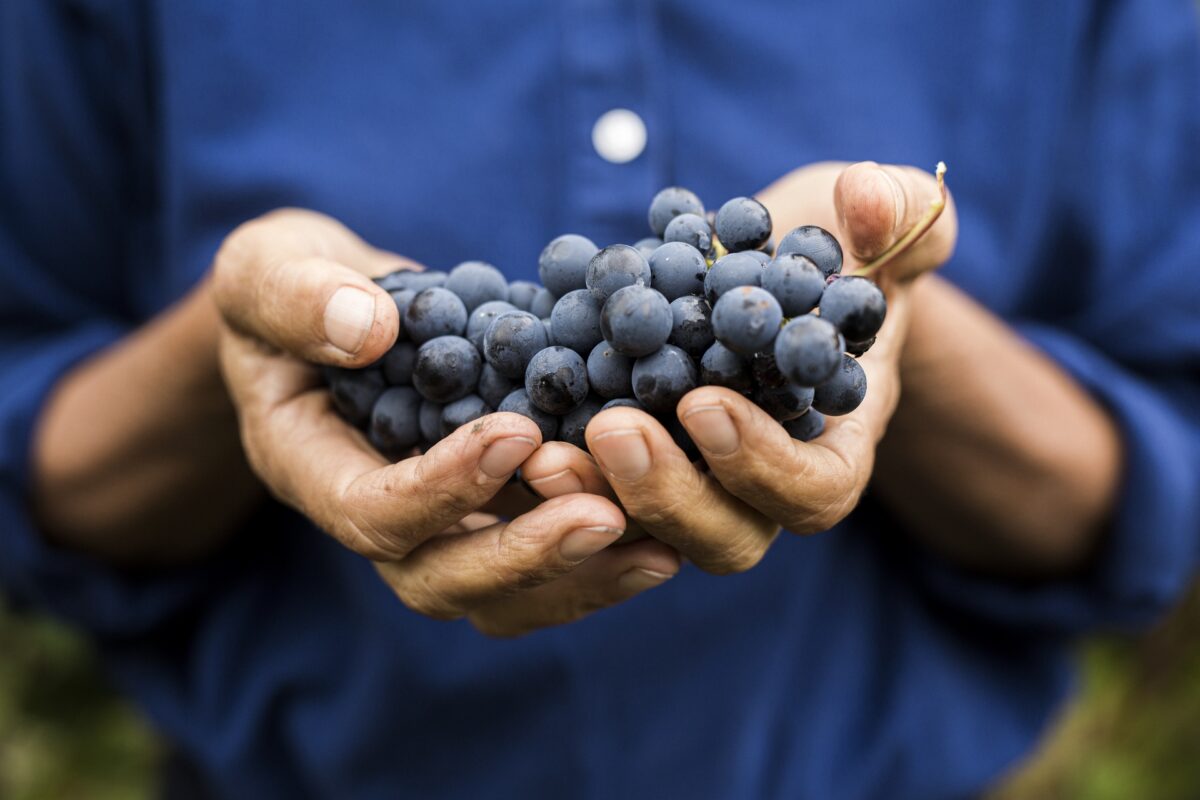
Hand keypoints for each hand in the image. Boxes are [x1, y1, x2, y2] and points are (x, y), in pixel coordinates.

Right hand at [213, 209, 678, 635]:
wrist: (332, 310)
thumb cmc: (292, 283)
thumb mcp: (268, 267)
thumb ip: (295, 294)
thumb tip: (365, 329)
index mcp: (307, 465)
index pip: (369, 512)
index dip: (442, 488)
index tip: (517, 432)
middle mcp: (370, 515)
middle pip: (437, 579)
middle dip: (523, 554)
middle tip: (606, 515)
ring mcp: (431, 526)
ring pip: (497, 597)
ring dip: (575, 576)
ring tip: (657, 545)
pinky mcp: (484, 515)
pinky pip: (535, 568)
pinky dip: (596, 562)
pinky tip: (661, 536)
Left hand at [520, 162, 957, 572]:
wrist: (767, 264)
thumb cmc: (835, 247)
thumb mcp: (880, 220)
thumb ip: (903, 215)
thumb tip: (872, 200)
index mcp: (832, 448)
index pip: (811, 491)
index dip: (760, 463)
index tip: (704, 404)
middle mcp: (758, 487)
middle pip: (722, 535)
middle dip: (665, 493)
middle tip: (611, 428)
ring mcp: (688, 482)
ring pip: (644, 533)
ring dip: (592, 495)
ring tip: (538, 447)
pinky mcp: (626, 462)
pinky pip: (591, 491)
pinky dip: (552, 468)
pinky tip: (505, 426)